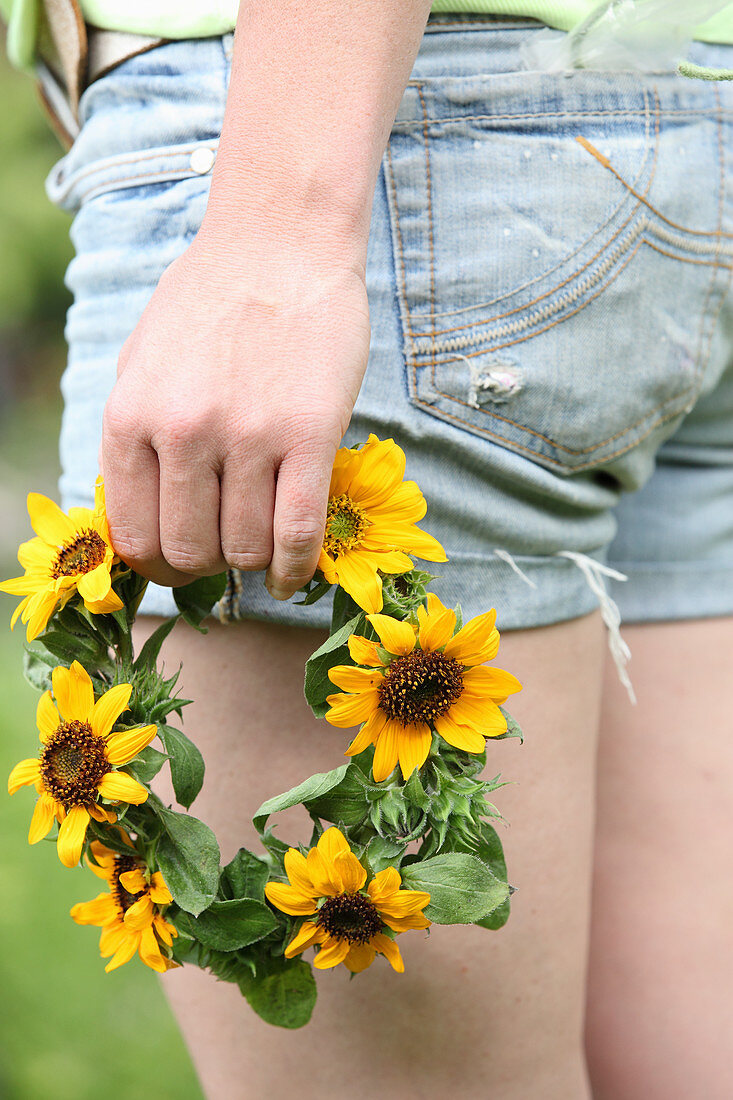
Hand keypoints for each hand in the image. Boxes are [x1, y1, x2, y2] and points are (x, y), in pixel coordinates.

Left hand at [101, 233, 370, 597]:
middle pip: (189, 553)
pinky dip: (296, 570)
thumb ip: (132, 439)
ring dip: (255, 561)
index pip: (134, 536)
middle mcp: (182, 432)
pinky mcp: (309, 435)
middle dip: (207, 566)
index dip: (157, 566)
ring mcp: (247, 435)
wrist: (279, 243)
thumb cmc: (210, 303)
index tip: (179, 564)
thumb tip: (138, 517)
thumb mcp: (140, 363)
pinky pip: (298, 533)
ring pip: (245, 549)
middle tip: (226, 553)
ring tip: (264, 544)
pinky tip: (295, 576)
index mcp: (130, 417)